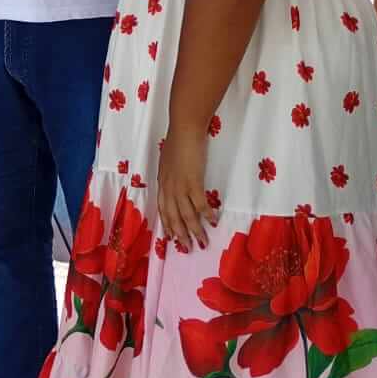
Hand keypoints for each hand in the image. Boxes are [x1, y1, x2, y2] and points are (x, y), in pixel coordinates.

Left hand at [157, 124, 215, 251]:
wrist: (184, 129)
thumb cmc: (178, 140)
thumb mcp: (168, 159)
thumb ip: (170, 172)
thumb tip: (174, 178)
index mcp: (162, 182)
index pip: (162, 209)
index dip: (167, 224)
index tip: (170, 238)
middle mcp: (169, 188)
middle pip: (173, 217)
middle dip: (180, 235)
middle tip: (187, 248)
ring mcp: (180, 186)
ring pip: (186, 215)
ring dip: (195, 231)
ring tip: (202, 243)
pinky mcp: (193, 182)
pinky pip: (200, 204)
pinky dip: (207, 215)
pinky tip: (213, 222)